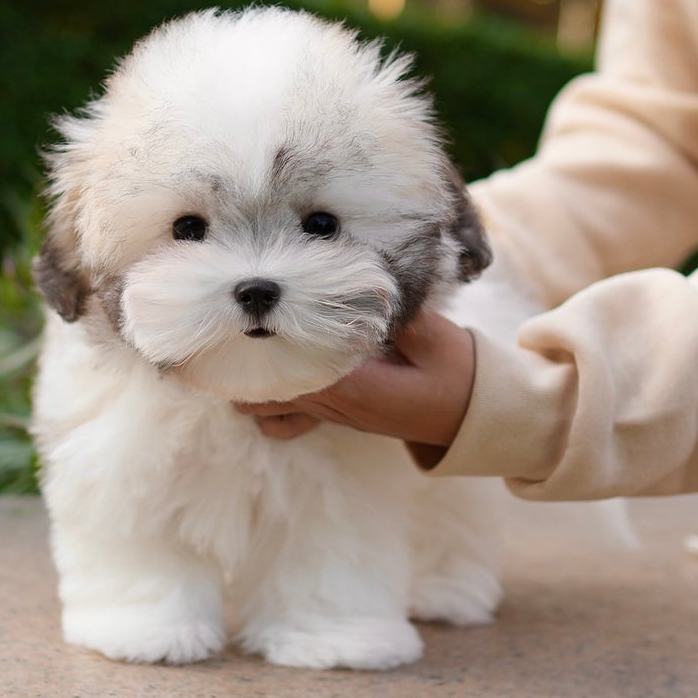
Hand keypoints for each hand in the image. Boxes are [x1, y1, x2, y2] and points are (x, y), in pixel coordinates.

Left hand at [234, 311, 475, 456]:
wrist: (473, 415)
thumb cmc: (458, 375)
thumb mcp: (435, 338)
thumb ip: (395, 313)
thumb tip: (362, 281)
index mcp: (357, 388)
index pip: (295, 369)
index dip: (266, 345)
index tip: (245, 317)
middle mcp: (337, 406)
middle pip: (268, 392)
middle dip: (244, 363)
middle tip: (224, 325)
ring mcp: (334, 413)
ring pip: (270, 407)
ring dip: (250, 381)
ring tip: (232, 346)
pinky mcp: (336, 412)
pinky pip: (287, 416)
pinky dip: (268, 400)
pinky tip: (261, 373)